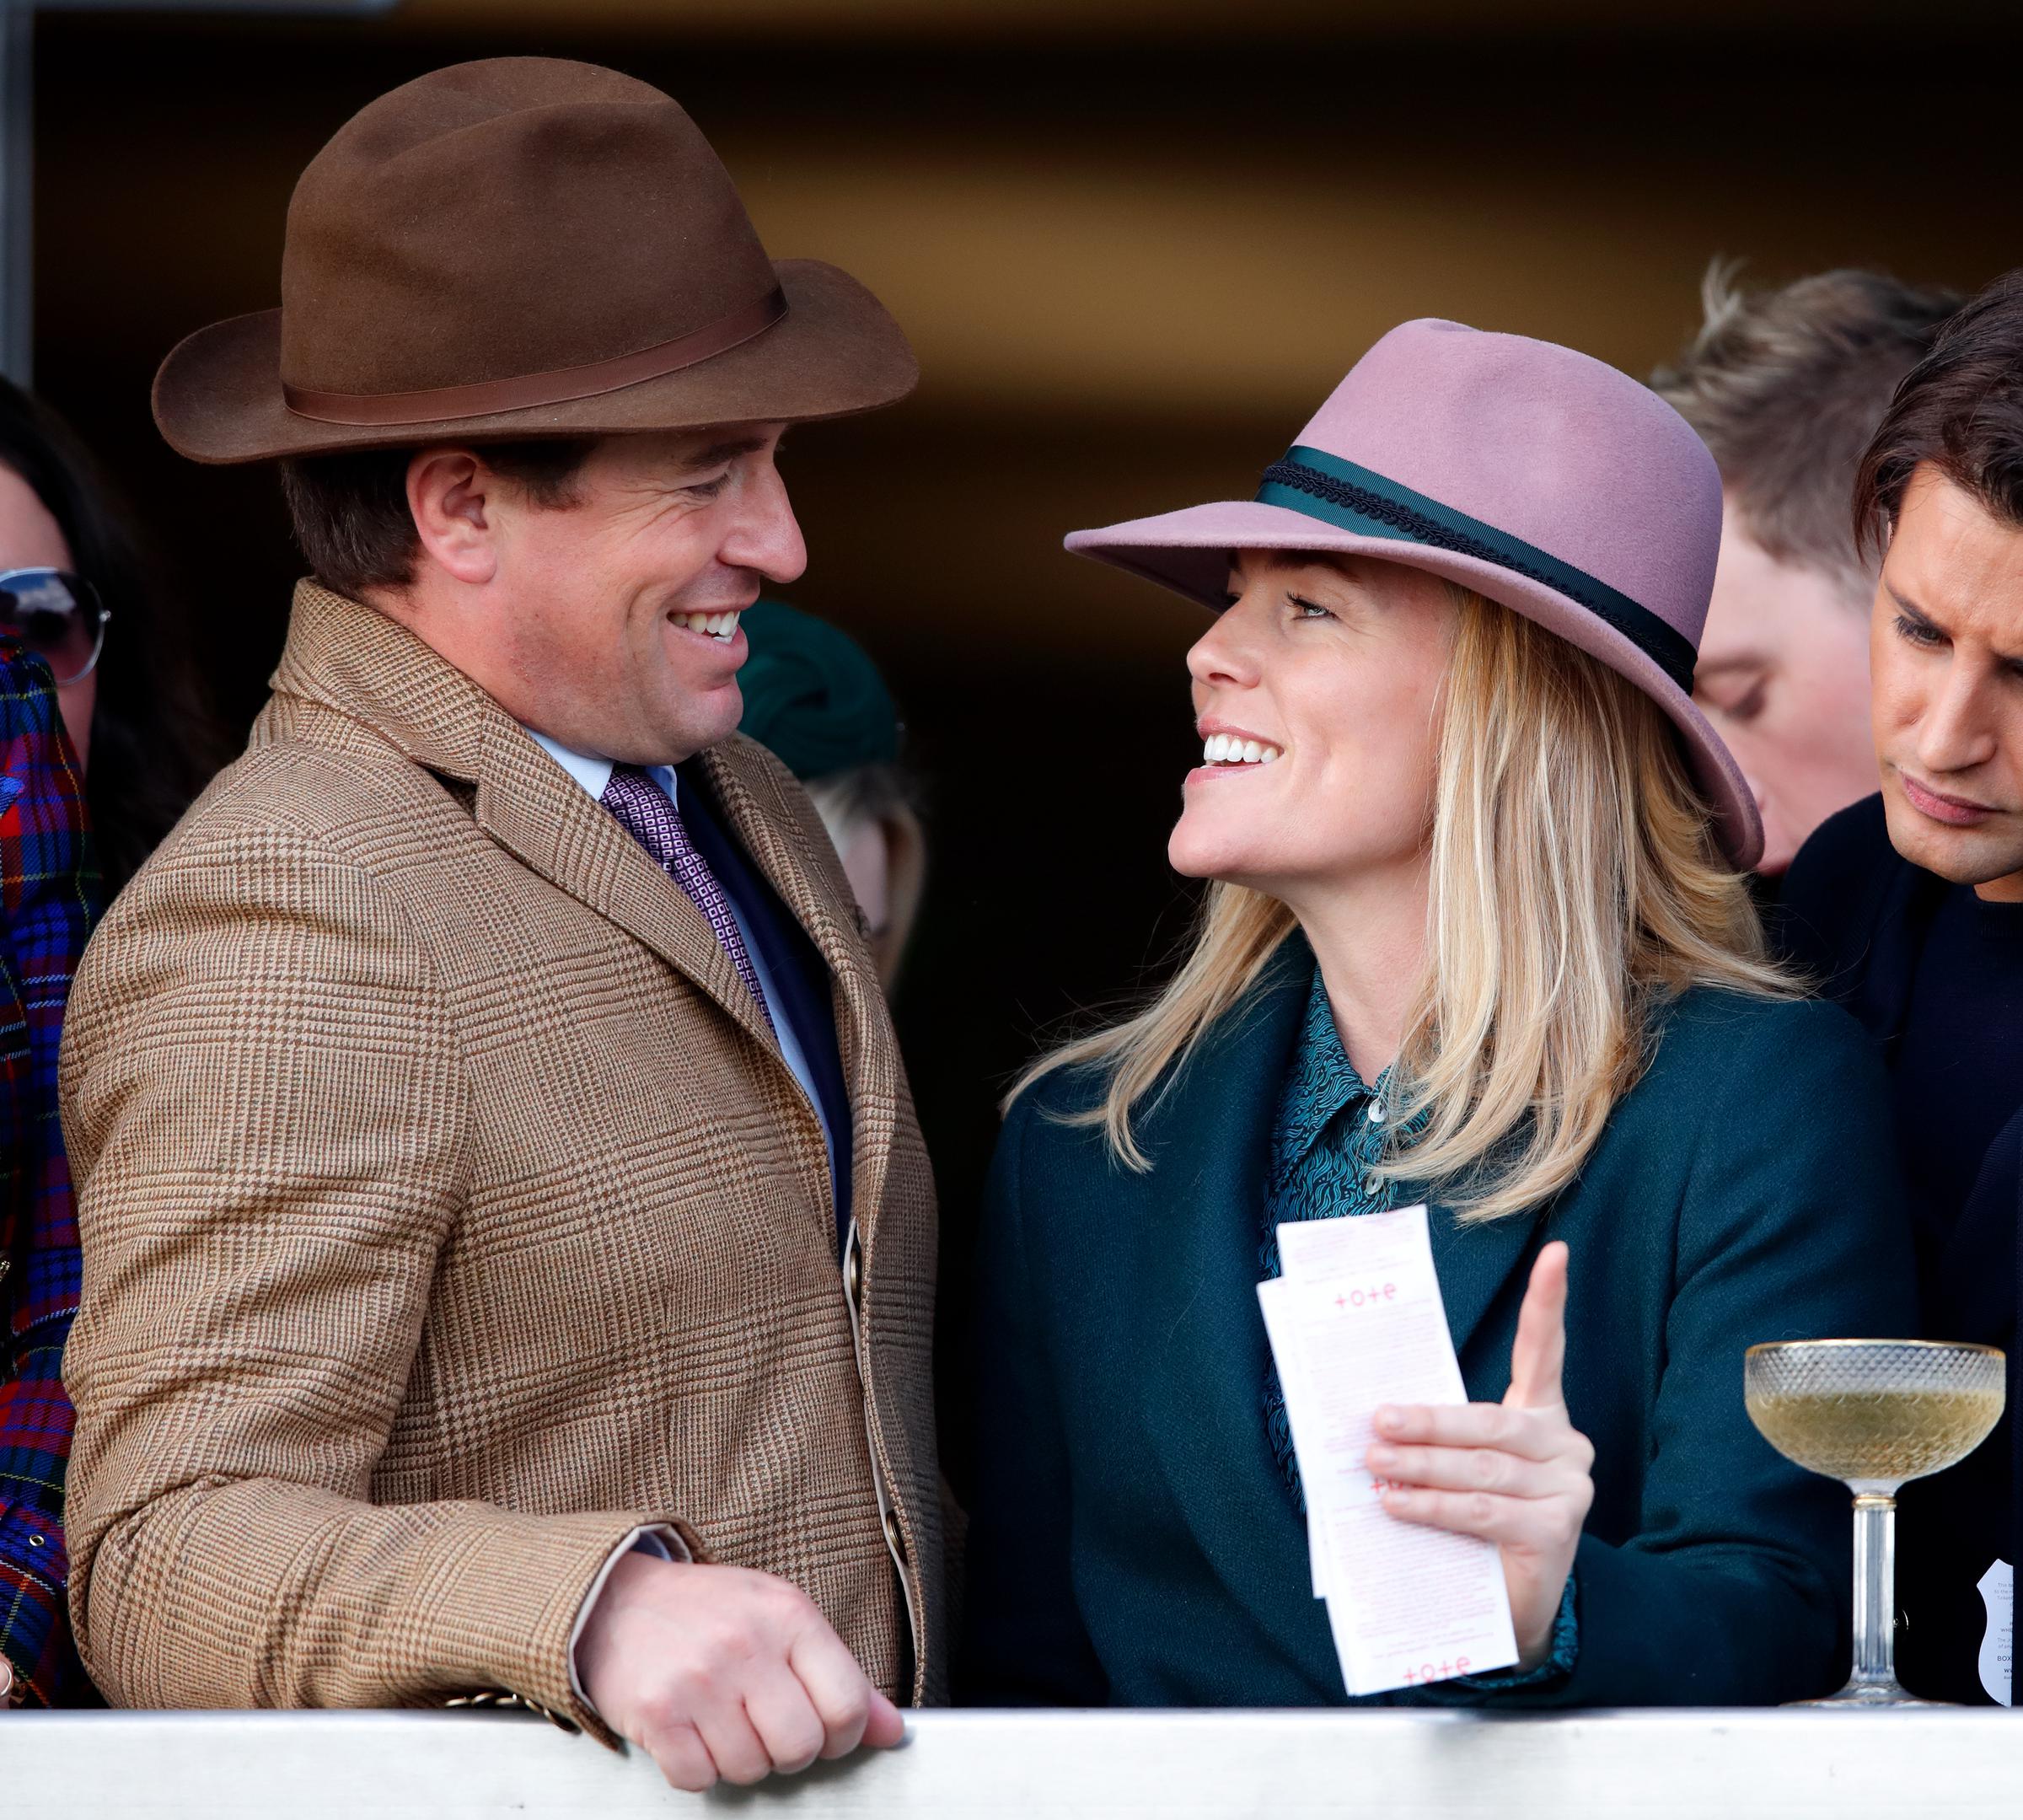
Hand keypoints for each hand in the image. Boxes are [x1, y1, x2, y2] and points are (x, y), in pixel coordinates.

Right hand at [576, 1553, 904, 1790]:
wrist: (618, 1601)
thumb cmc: (710, 1611)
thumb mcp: (783, 1618)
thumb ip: (841, 1674)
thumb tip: (894, 1730)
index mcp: (788, 1615)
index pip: (847, 1704)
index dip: (845, 1735)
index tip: (828, 1731)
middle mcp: (745, 1645)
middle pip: (801, 1747)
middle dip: (790, 1752)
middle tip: (768, 1728)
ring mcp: (699, 1680)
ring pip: (750, 1770)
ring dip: (740, 1759)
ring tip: (724, 1721)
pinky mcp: (657, 1713)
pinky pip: (698, 1780)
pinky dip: (697, 1769)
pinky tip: (691, 1733)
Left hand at [1363, 1240, 1593, 1667]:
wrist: (1514, 1610)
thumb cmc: (1477, 1525)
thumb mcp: (1458, 1469)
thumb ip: (1439, 1440)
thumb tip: (1374, 1417)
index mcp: (1542, 1416)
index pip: (1545, 1352)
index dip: (1549, 1303)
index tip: (1555, 1252)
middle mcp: (1565, 1445)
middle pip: (1490, 1422)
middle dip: (1428, 1421)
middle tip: (1376, 1420)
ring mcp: (1568, 1488)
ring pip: (1481, 1469)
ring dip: (1420, 1467)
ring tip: (1375, 1465)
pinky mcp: (1558, 1531)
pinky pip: (1483, 1511)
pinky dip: (1433, 1508)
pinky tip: (1397, 1506)